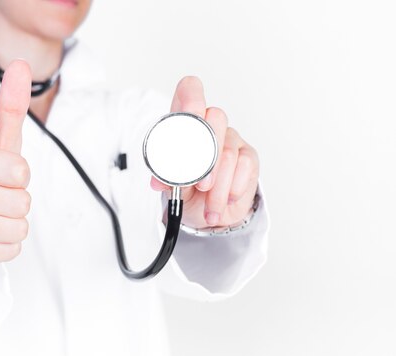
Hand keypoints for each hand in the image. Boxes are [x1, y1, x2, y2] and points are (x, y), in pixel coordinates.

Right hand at [0, 60, 32, 267]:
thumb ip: (11, 108)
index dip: (20, 178)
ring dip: (13, 227)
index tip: (2, 177)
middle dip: (19, 205)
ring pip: (18, 229)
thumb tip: (22, 66)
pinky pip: (9, 251)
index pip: (19, 170)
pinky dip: (6, 247)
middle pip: (22, 203)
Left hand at [150, 76, 259, 228]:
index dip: (192, 97)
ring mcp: (230, 138)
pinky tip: (226, 199)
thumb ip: (167, 179)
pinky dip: (232, 188)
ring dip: (218, 187)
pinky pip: (244, 165)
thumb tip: (158, 181)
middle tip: (201, 185)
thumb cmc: (188, 191)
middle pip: (216, 117)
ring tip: (209, 208)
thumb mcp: (172, 187)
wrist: (208, 213)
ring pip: (228, 151)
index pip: (189, 91)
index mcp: (184, 125)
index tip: (192, 114)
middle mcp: (209, 125)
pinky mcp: (248, 155)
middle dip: (208, 156)